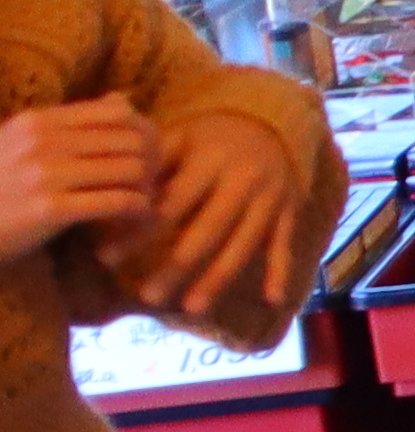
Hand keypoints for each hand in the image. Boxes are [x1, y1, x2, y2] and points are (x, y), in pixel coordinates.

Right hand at [0, 100, 159, 258]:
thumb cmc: (1, 184)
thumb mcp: (25, 142)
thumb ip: (73, 122)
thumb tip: (124, 99)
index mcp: (39, 121)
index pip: (117, 113)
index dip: (144, 132)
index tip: (149, 152)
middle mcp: (42, 142)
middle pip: (130, 140)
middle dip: (151, 160)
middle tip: (154, 179)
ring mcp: (44, 175)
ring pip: (129, 169)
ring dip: (147, 186)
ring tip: (144, 198)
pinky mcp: (49, 209)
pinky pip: (116, 201)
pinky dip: (137, 208)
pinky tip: (137, 215)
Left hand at [99, 112, 297, 327]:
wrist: (271, 123)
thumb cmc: (209, 139)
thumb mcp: (180, 138)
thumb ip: (150, 165)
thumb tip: (112, 198)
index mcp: (210, 161)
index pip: (170, 204)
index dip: (139, 232)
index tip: (107, 258)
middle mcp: (243, 181)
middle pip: (207, 231)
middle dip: (176, 267)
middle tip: (147, 297)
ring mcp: (270, 199)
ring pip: (243, 245)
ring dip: (217, 279)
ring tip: (191, 308)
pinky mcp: (289, 211)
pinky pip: (284, 245)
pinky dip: (281, 272)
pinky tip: (271, 300)